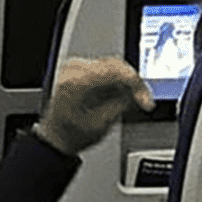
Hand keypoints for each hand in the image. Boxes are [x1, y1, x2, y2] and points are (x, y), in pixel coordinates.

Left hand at [34, 58, 153, 156]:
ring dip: (125, 82)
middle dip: (132, 83)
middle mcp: (73, 70)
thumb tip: (138, 92)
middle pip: (115, 65)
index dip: (136, 83)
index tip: (145, 99)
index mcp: (75, 82)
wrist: (56, 136)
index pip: (115, 70)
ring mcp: (75, 66)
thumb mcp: (101, 124)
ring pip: (113, 65)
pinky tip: (117, 95)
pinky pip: (106, 67)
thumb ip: (121, 103)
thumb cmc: (71, 134)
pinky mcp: (79, 68)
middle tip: (142, 101)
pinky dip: (116, 80)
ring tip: (127, 101)